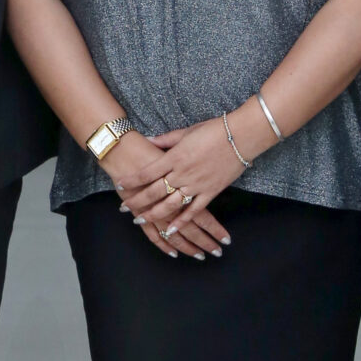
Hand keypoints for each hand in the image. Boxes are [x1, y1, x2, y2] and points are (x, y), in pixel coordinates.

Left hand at [105, 130, 229, 260]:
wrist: (241, 136)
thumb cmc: (214, 130)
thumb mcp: (185, 132)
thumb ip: (165, 140)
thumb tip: (148, 140)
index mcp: (174, 157)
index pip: (146, 172)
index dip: (131, 180)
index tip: (119, 185)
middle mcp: (182, 173)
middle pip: (154, 191)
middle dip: (137, 201)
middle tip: (124, 208)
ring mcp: (196, 184)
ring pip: (170, 204)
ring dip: (153, 214)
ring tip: (140, 220)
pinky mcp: (210, 192)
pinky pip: (193, 211)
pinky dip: (181, 222)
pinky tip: (170, 230)